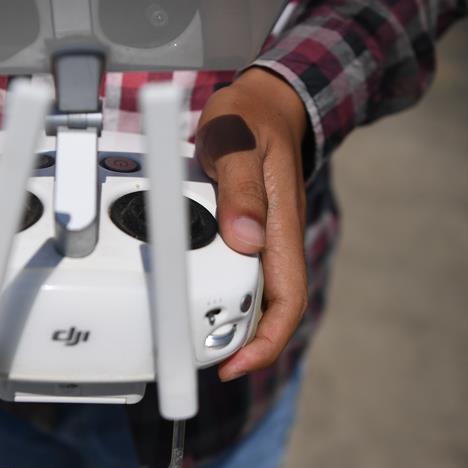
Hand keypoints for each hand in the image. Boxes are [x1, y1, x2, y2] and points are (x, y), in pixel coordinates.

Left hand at [194, 68, 308, 381]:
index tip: (233, 364)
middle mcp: (273, 238)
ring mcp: (260, 236)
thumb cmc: (249, 118)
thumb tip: (246, 239)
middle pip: (267, 308)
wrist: (263, 104)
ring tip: (181, 333)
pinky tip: (182, 289)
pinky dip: (210, 287)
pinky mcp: (244, 230)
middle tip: (192, 357)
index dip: (265, 341)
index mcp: (280, 224)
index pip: (287, 299)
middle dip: (237, 340)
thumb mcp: (235, 140)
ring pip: (248, 291)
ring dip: (221, 316)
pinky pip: (233, 268)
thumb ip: (240, 186)